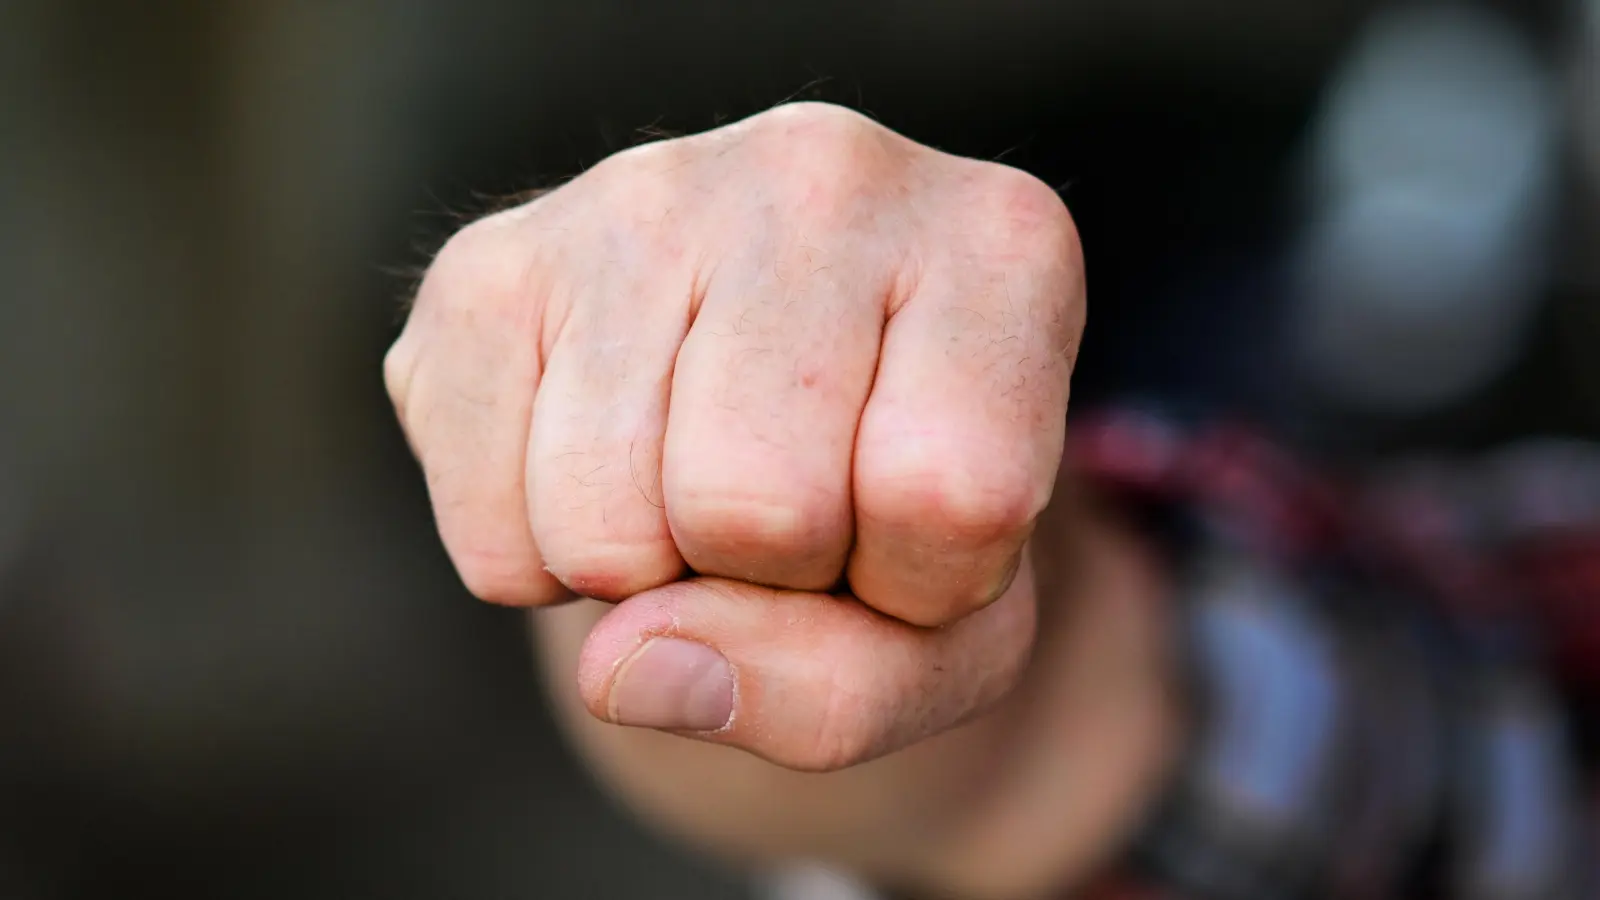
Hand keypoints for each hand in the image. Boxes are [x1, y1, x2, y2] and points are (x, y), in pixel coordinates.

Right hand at [386, 103, 1084, 771]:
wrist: (779, 408)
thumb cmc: (895, 517)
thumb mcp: (949, 637)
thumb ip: (841, 693)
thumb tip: (626, 665)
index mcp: (998, 242)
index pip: (950, 496)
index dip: (922, 585)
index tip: (916, 531)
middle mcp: (823, 172)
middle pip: (759, 505)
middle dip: (770, 575)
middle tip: (793, 512)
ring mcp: (641, 195)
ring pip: (605, 525)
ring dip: (648, 578)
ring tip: (694, 482)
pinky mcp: (489, 261)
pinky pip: (491, 530)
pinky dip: (541, 565)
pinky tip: (604, 470)